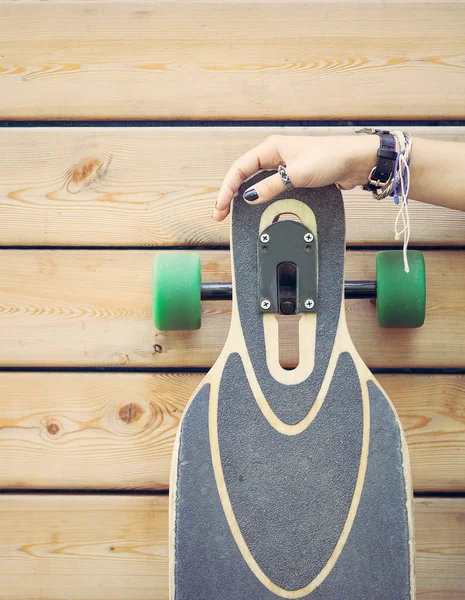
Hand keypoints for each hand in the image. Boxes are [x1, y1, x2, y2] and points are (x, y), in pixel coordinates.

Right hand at [212, 134, 378, 220]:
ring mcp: (283, 166)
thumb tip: (250, 197)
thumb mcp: (298, 174)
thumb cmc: (331, 158)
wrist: (356, 161)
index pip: (240, 168)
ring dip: (244, 197)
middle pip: (244, 176)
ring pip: (256, 182)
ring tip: (233, 213)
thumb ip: (273, 186)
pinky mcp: (293, 176)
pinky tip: (257, 208)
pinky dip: (260, 198)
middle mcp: (274, 155)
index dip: (227, 188)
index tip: (221, 206)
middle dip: (230, 195)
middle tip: (221, 214)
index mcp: (271, 148)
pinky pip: (270, 188)